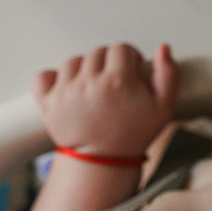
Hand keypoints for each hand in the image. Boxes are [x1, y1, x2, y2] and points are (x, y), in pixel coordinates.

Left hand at [33, 43, 178, 156]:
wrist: (103, 162)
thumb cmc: (133, 135)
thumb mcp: (163, 107)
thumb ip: (168, 74)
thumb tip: (163, 48)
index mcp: (117, 81)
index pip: (121, 49)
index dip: (129, 58)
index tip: (130, 70)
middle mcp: (89, 83)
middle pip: (97, 53)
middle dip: (108, 63)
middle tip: (114, 82)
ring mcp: (66, 92)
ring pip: (74, 62)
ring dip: (84, 69)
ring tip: (93, 85)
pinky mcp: (49, 103)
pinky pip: (43, 76)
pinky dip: (52, 78)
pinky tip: (67, 86)